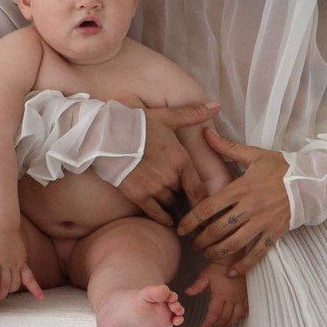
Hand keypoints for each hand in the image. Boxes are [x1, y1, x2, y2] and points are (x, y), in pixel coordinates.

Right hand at [0, 225, 41, 303]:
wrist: (2, 225)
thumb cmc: (7, 234)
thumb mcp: (18, 248)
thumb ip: (17, 257)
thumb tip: (17, 262)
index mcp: (21, 262)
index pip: (30, 278)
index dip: (35, 289)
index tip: (41, 298)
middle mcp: (14, 265)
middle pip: (14, 284)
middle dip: (9, 291)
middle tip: (3, 296)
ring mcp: (4, 263)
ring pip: (5, 283)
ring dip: (2, 292)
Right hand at [117, 105, 222, 222]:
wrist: (109, 136)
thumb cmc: (138, 125)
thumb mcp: (167, 117)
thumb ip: (193, 114)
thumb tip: (217, 105)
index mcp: (181, 159)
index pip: (198, 187)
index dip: (203, 199)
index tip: (207, 208)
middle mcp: (170, 176)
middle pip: (183, 194)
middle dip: (184, 198)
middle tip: (190, 207)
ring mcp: (154, 187)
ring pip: (170, 203)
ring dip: (172, 206)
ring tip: (177, 212)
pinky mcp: (138, 195)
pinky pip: (155, 213)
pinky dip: (162, 218)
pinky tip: (167, 222)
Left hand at [179, 129, 291, 270]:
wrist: (311, 180)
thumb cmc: (281, 167)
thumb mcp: (254, 154)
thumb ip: (228, 148)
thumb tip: (206, 133)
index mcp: (240, 188)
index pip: (208, 207)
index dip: (190, 220)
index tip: (181, 228)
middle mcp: (249, 207)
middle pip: (217, 229)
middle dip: (201, 240)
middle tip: (193, 244)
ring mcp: (262, 222)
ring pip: (234, 244)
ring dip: (216, 253)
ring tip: (207, 255)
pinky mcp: (274, 233)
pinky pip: (257, 253)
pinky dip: (243, 265)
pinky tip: (231, 272)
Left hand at [183, 260, 249, 326]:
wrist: (233, 259)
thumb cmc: (218, 267)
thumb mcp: (205, 275)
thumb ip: (197, 285)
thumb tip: (187, 292)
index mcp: (220, 294)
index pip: (214, 313)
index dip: (209, 322)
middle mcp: (231, 298)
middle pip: (225, 317)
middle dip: (217, 323)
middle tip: (211, 325)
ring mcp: (240, 297)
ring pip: (236, 316)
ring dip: (229, 323)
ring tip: (223, 324)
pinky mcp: (245, 295)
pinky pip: (245, 310)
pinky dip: (240, 317)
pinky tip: (235, 318)